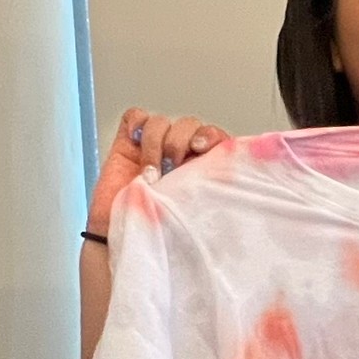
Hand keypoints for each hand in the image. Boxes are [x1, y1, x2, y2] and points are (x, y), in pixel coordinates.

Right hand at [87, 108, 231, 232]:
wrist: (123, 241)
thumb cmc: (160, 233)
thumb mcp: (196, 212)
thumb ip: (213, 187)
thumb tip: (235, 175)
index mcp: (204, 170)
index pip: (215, 137)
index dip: (211, 136)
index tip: (202, 149)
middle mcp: (181, 157)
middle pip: (189, 125)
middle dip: (180, 142)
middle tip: (172, 168)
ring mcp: (154, 148)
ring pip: (162, 122)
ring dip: (156, 143)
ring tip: (150, 173)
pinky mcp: (128, 144)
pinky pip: (136, 117)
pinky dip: (137, 125)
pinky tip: (136, 146)